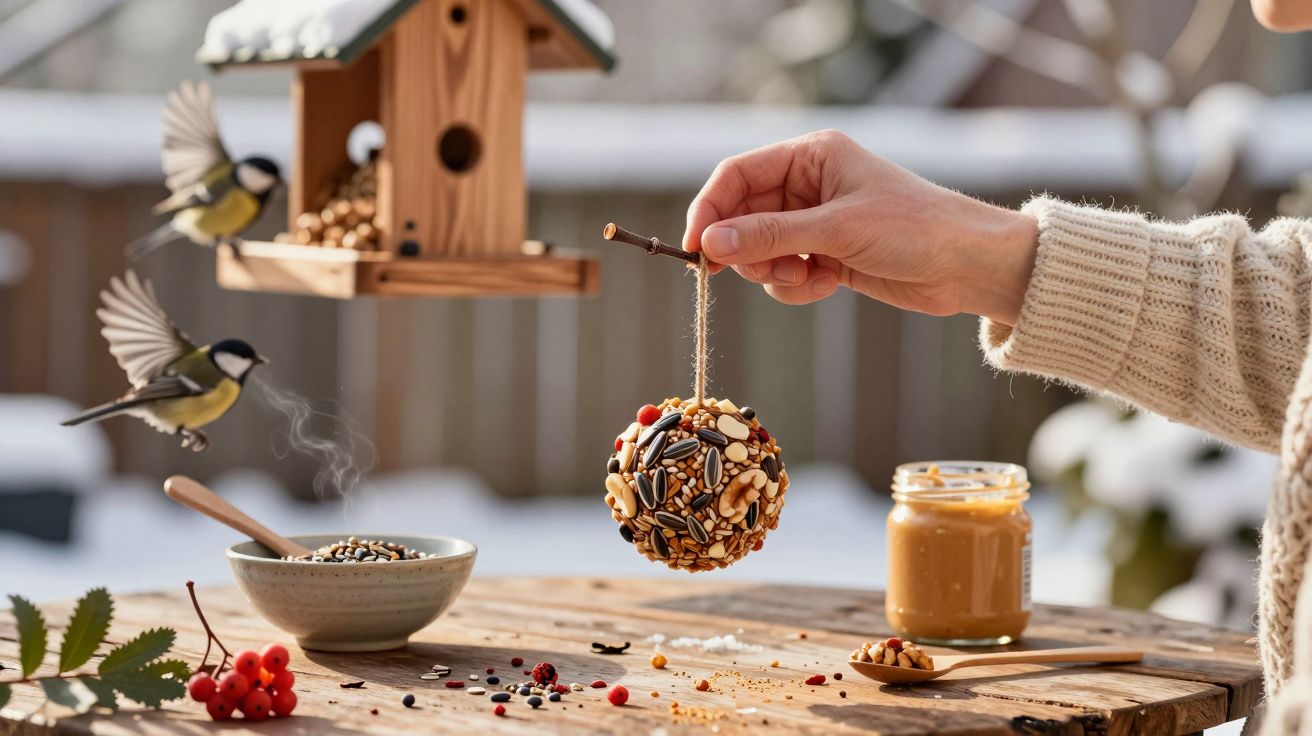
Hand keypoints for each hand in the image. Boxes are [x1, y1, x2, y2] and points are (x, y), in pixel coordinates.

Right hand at [683, 130, 1038, 324]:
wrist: (967, 266)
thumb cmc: (914, 228)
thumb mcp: (836, 229)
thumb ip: (770, 235)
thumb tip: (711, 242)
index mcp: (810, 155)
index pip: (737, 175)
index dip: (710, 209)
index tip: (695, 247)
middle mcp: (807, 184)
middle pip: (742, 216)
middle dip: (747, 249)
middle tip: (757, 271)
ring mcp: (814, 222)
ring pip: (760, 251)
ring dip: (773, 272)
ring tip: (808, 277)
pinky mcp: (824, 256)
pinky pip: (783, 274)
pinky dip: (796, 286)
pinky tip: (828, 284)